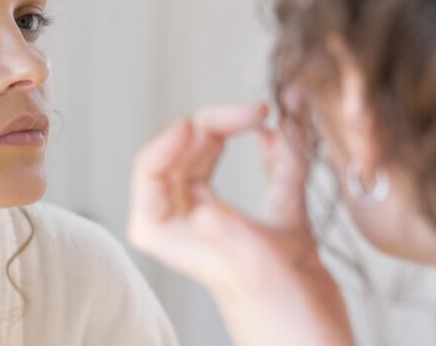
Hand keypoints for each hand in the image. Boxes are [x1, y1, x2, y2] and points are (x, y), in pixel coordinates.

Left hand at [127, 102, 353, 345]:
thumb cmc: (282, 322)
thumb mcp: (252, 270)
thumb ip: (227, 234)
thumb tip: (204, 208)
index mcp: (167, 232)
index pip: (151, 169)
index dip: (172, 137)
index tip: (203, 122)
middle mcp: (190, 223)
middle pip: (185, 154)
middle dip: (215, 124)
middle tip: (255, 112)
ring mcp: (226, 222)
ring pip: (218, 159)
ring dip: (240, 132)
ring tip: (267, 116)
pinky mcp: (265, 225)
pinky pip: (263, 175)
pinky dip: (274, 154)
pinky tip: (284, 138)